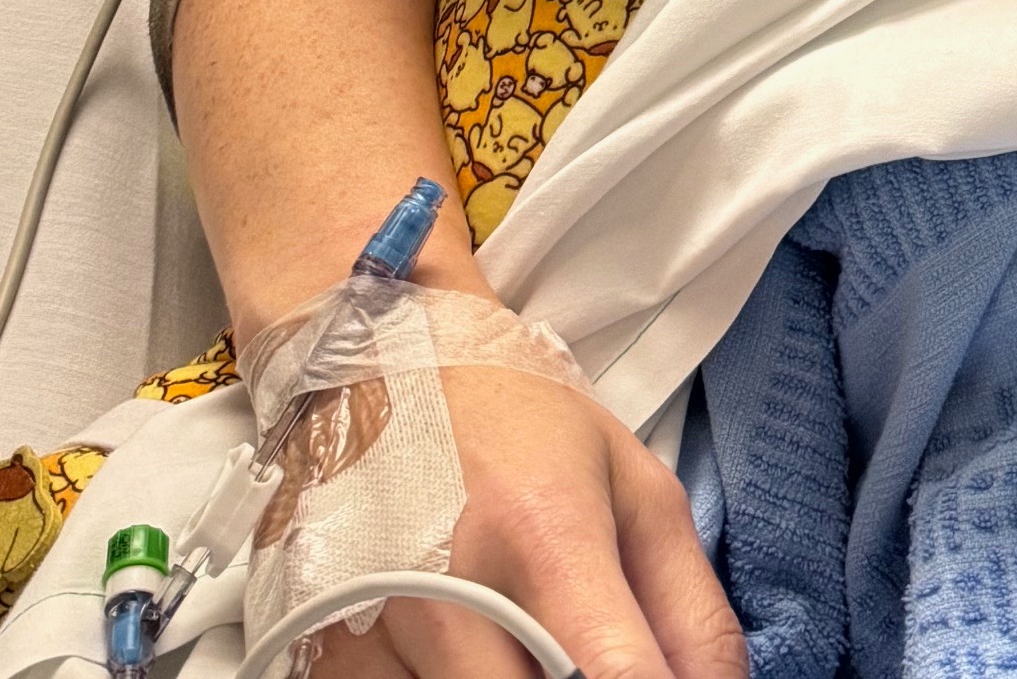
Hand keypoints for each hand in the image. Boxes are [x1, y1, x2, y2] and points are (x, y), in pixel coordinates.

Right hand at [309, 363, 744, 678]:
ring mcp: (375, 636)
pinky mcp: (327, 664)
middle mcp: (450, 595)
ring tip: (528, 643)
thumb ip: (689, 606)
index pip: (615, 677)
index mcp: (545, 534)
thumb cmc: (517, 423)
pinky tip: (473, 652)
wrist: (378, 369)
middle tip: (596, 657)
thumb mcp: (634, 485)